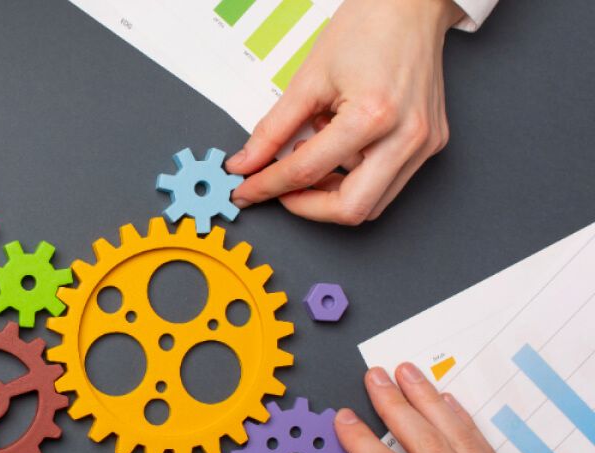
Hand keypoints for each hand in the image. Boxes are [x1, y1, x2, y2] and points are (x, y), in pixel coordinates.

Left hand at [226, 0, 462, 224]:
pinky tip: (337, 149)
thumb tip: (246, 163)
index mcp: (373, 115)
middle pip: (352, 209)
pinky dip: (354, 178)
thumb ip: (273, 129)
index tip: (246, 191)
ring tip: (310, 160)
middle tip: (279, 190)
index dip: (269, 186)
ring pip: (373, 204)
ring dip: (332, 195)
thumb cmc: (366, 29)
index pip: (309, 171)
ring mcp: (424, 143)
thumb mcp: (308, 79)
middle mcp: (407, 136)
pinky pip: (387, 182)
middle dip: (307, 207)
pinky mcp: (430, 143)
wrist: (410, 5)